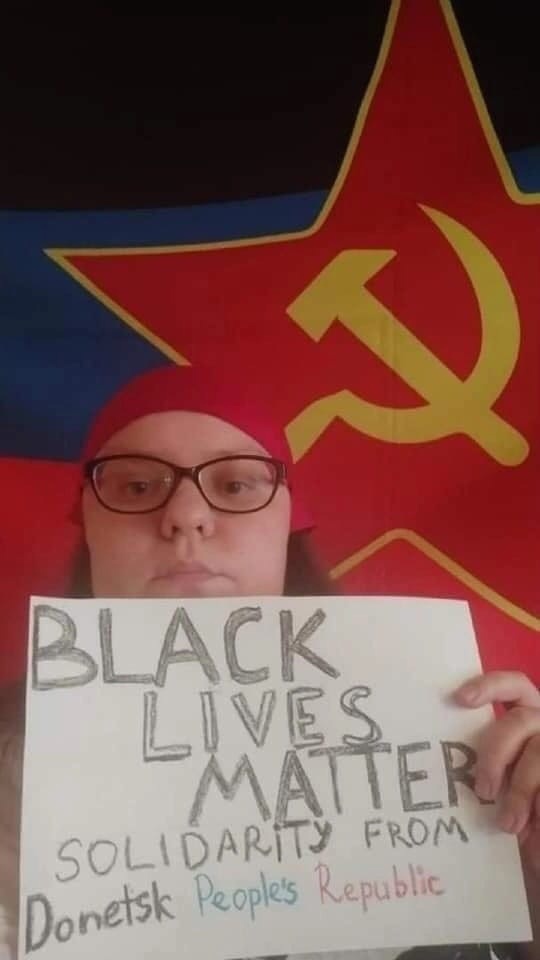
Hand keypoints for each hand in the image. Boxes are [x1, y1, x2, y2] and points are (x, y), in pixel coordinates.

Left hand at [454, 671, 539, 872]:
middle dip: (497, 755)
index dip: (490, 686)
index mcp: (525, 716)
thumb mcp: (494, 780)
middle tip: (483, 791)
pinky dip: (538, 810)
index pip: (513, 686)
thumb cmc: (509, 808)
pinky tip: (533, 832)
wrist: (536, 838)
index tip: (461, 698)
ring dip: (520, 792)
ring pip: (538, 756)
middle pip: (520, 721)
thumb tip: (438, 759)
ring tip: (507, 825)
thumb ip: (479, 763)